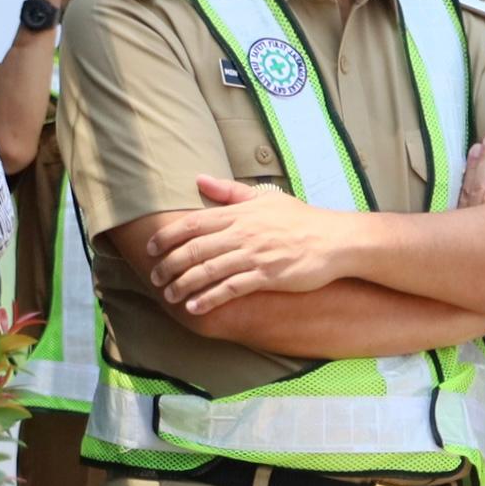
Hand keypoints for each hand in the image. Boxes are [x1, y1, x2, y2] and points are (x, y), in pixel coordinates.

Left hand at [140, 173, 352, 314]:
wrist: (334, 240)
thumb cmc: (300, 219)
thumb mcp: (265, 198)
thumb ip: (229, 191)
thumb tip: (199, 178)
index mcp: (239, 213)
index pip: (193, 223)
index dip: (167, 236)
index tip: (150, 248)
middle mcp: (243, 232)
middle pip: (194, 248)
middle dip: (169, 264)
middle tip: (154, 277)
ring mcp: (254, 254)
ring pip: (208, 270)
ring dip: (184, 284)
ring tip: (169, 295)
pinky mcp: (267, 275)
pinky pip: (231, 288)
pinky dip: (209, 298)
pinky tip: (194, 307)